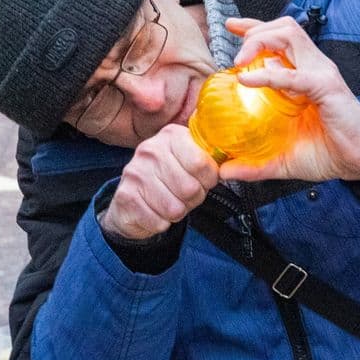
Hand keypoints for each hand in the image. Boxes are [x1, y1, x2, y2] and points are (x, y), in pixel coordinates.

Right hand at [99, 124, 219, 240]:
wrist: (132, 201)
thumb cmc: (169, 180)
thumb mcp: (190, 162)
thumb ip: (211, 160)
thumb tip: (234, 168)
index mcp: (171, 135)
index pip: (201, 162)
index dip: (208, 178)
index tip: (204, 179)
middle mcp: (149, 150)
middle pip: (189, 188)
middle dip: (194, 198)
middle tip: (186, 194)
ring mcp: (134, 173)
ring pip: (174, 208)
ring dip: (178, 212)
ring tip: (170, 202)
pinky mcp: (125, 197)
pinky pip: (159, 222)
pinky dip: (162, 223)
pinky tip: (155, 211)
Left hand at [219, 17, 359, 185]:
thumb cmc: (329, 152)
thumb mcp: (282, 159)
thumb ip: (253, 164)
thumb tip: (225, 172)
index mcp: (302, 75)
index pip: (278, 37)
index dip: (253, 28)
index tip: (230, 26)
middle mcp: (312, 67)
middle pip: (282, 28)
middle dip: (254, 32)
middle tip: (235, 56)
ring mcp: (320, 73)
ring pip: (290, 35)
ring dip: (260, 42)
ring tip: (240, 63)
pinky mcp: (327, 87)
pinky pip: (294, 74)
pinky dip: (269, 74)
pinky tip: (248, 80)